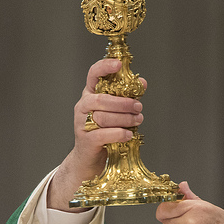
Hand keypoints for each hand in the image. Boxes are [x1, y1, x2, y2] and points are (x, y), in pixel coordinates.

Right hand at [48, 59, 145, 210]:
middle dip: (124, 102)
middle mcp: (83, 107)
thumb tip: (142, 82)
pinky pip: (103, 134)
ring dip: (125, 118)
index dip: (104, 67)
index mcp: (90, 95)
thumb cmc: (105, 131)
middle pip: (102, 99)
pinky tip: (129, 134)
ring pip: (104, 117)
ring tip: (138, 120)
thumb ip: (127, 97)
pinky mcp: (86, 140)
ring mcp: (82, 123)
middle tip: (139, 107)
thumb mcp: (116, 112)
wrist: (90, 158)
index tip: (118, 65)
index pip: (93, 75)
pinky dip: (119, 133)